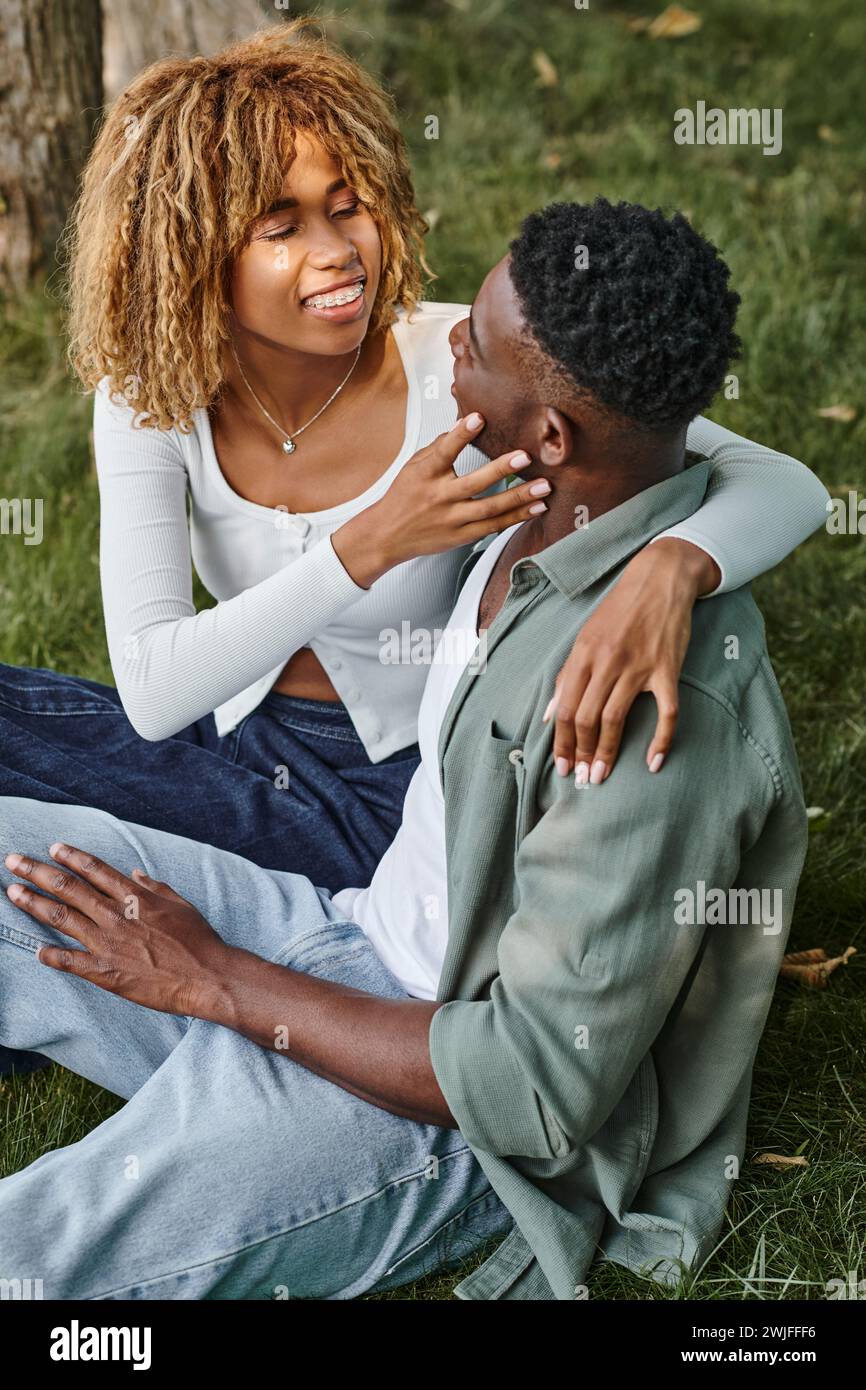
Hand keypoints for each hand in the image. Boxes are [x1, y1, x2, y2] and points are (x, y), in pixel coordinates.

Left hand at [3, 843, 230, 1016]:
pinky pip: (69, 961)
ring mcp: (107, 942)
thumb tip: (136, 873)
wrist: (206, 975)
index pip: (94, 869)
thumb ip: (154, 887)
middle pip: (67, 887)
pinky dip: (50, 955)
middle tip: (14, 861)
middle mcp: (115, 914)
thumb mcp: (180, 903)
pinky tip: (36, 950)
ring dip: (33, 903)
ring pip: (61, 917)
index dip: (71, 856)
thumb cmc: (197, 939)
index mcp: (134, 896)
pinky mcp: (104, 971)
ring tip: (12, 892)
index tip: (52, 848)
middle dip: (37, 872)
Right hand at [332, 413, 549, 586]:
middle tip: (525, 457)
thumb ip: (439, 447)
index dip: (460, 435)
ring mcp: (451, 520)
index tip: (479, 418)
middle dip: (501, 470)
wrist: (386, 536)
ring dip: (519, 498)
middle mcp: (439, 498)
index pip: (444, 452)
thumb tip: (464, 426)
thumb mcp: (414, 467)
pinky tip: (536, 508)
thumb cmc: (403, 496)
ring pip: (489, 510)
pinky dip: (516, 518)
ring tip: (543, 487)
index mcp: (425, 475)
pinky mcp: (461, 537)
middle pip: (474, 484)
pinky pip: (492, 527)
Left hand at [544, 538, 721, 781]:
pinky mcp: (667, 670)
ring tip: (602, 775)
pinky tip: (653, 762)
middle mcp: (607, 662)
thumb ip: (567, 676)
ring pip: (616, 718)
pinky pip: (666, 713)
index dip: (561, 742)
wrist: (660, 579)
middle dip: (581, 753)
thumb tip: (548, 714)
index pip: (564, 708)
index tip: (561, 765)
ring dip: (607, 752)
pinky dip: (660, 740)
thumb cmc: (619, 610)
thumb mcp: (585, 636)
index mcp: (583, 655)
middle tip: (582, 778)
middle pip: (586, 718)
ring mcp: (638, 666)